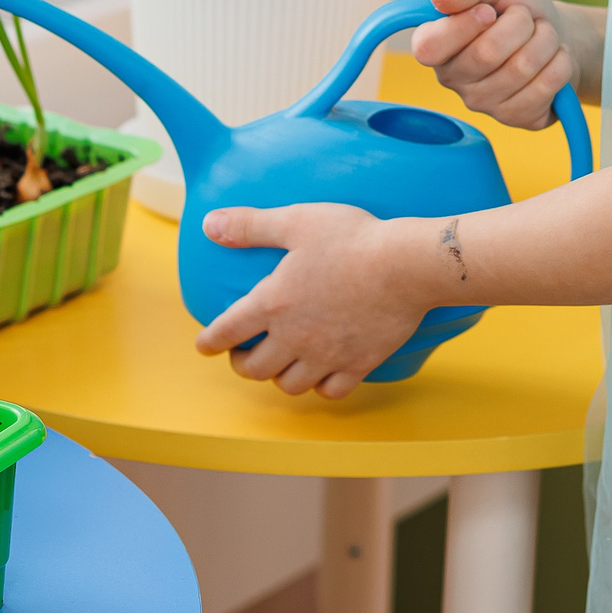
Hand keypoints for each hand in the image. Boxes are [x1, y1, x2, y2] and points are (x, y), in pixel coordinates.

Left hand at [192, 204, 434, 398]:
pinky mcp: (359, 364)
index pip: (227, 331)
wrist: (407, 265)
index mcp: (273, 303)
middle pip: (255, 369)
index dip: (210, 342)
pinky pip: (331, 391)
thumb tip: (208, 224)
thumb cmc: (352, 238)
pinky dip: (321, 387)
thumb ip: (249, 225)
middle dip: (242, 364)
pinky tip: (322, 374)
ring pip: (290, 386)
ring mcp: (327, 355)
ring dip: (279, 378)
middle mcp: (294, 337)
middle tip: (245, 354)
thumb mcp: (296, 221)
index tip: (204, 346)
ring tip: (281, 365)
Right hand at [411, 0, 573, 129]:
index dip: (465, 24)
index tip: (488, 10)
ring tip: (543, 35)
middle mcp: (451, 78)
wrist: (556, 32)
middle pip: (487, 53)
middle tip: (525, 18)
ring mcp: (481, 103)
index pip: (429, 47)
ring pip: (521, 68)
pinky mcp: (514, 118)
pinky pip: (544, 87)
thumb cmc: (517, 7)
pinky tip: (554, 57)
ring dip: (545, 40)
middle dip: (520, 23)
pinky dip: (560, 62)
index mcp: (433, 43)